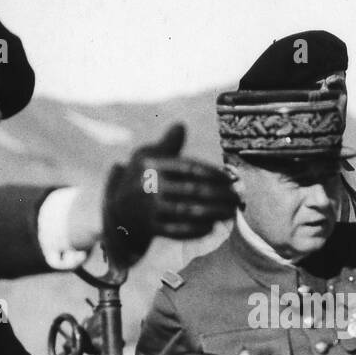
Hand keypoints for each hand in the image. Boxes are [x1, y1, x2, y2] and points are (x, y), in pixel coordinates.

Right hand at [101, 124, 237, 267]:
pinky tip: (213, 226)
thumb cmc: (140, 179)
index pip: (189, 168)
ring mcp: (149, 209)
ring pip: (188, 211)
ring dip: (215, 212)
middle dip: (220, 194)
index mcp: (152, 165)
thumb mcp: (148, 157)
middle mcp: (149, 186)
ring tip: (232, 212)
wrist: (117, 211)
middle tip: (238, 197)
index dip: (214, 174)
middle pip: (193, 190)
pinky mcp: (150, 229)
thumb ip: (168, 144)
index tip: (231, 179)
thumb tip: (181, 125)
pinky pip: (178, 230)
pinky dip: (198, 229)